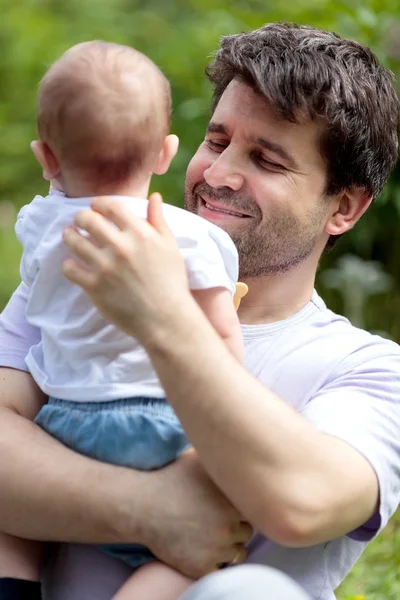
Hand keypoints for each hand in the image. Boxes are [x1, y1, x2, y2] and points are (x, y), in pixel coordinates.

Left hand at [62, 194, 190, 345]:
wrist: (166, 318)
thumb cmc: (172, 282)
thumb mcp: (170, 246)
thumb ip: (158, 220)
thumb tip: (154, 197)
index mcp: (140, 234)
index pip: (110, 206)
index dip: (99, 203)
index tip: (95, 207)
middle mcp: (120, 247)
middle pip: (87, 220)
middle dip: (80, 217)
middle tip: (80, 222)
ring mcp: (105, 267)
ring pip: (74, 241)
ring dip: (69, 236)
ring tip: (71, 237)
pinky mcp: (95, 287)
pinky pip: (70, 269)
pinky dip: (69, 265)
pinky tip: (73, 265)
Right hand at [140, 450, 252, 577]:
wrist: (142, 505)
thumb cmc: (170, 478)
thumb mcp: (198, 458)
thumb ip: (221, 457)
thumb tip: (235, 449)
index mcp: (233, 500)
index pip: (253, 509)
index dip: (240, 507)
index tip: (228, 505)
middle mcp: (229, 525)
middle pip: (247, 532)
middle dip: (235, 526)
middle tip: (216, 519)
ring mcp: (217, 549)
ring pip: (237, 553)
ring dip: (228, 546)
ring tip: (209, 534)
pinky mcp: (202, 567)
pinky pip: (220, 570)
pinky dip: (213, 562)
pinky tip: (201, 548)